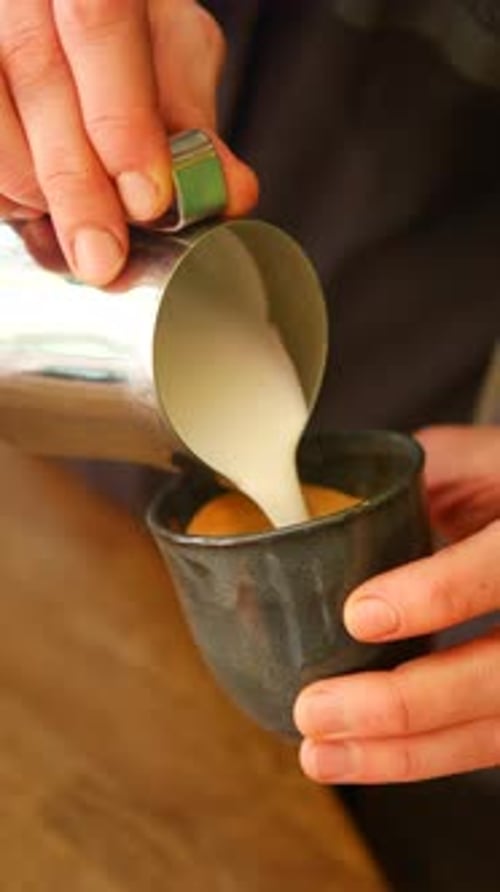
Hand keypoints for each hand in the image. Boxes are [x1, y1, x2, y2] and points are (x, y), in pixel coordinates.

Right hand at [0, 0, 257, 283]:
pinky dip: (8, 196)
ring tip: (82, 225)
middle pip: (38, 75)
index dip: (121, 117)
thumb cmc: (119, 31)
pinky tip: (40, 205)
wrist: (59, 13)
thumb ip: (194, 122)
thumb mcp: (171, 56)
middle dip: (78, 185)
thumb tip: (227, 192)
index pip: (100, 22)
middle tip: (104, 259)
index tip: (146, 199)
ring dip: (38, 192)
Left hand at [294, 425, 499, 783]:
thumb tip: (319, 503)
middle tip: (317, 708)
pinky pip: (490, 741)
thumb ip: (415, 480)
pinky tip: (365, 757)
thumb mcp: (472, 459)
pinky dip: (425, 756)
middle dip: (406, 703)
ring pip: (497, 728)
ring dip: (405, 753)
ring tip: (321, 753)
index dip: (441, 593)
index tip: (361, 613)